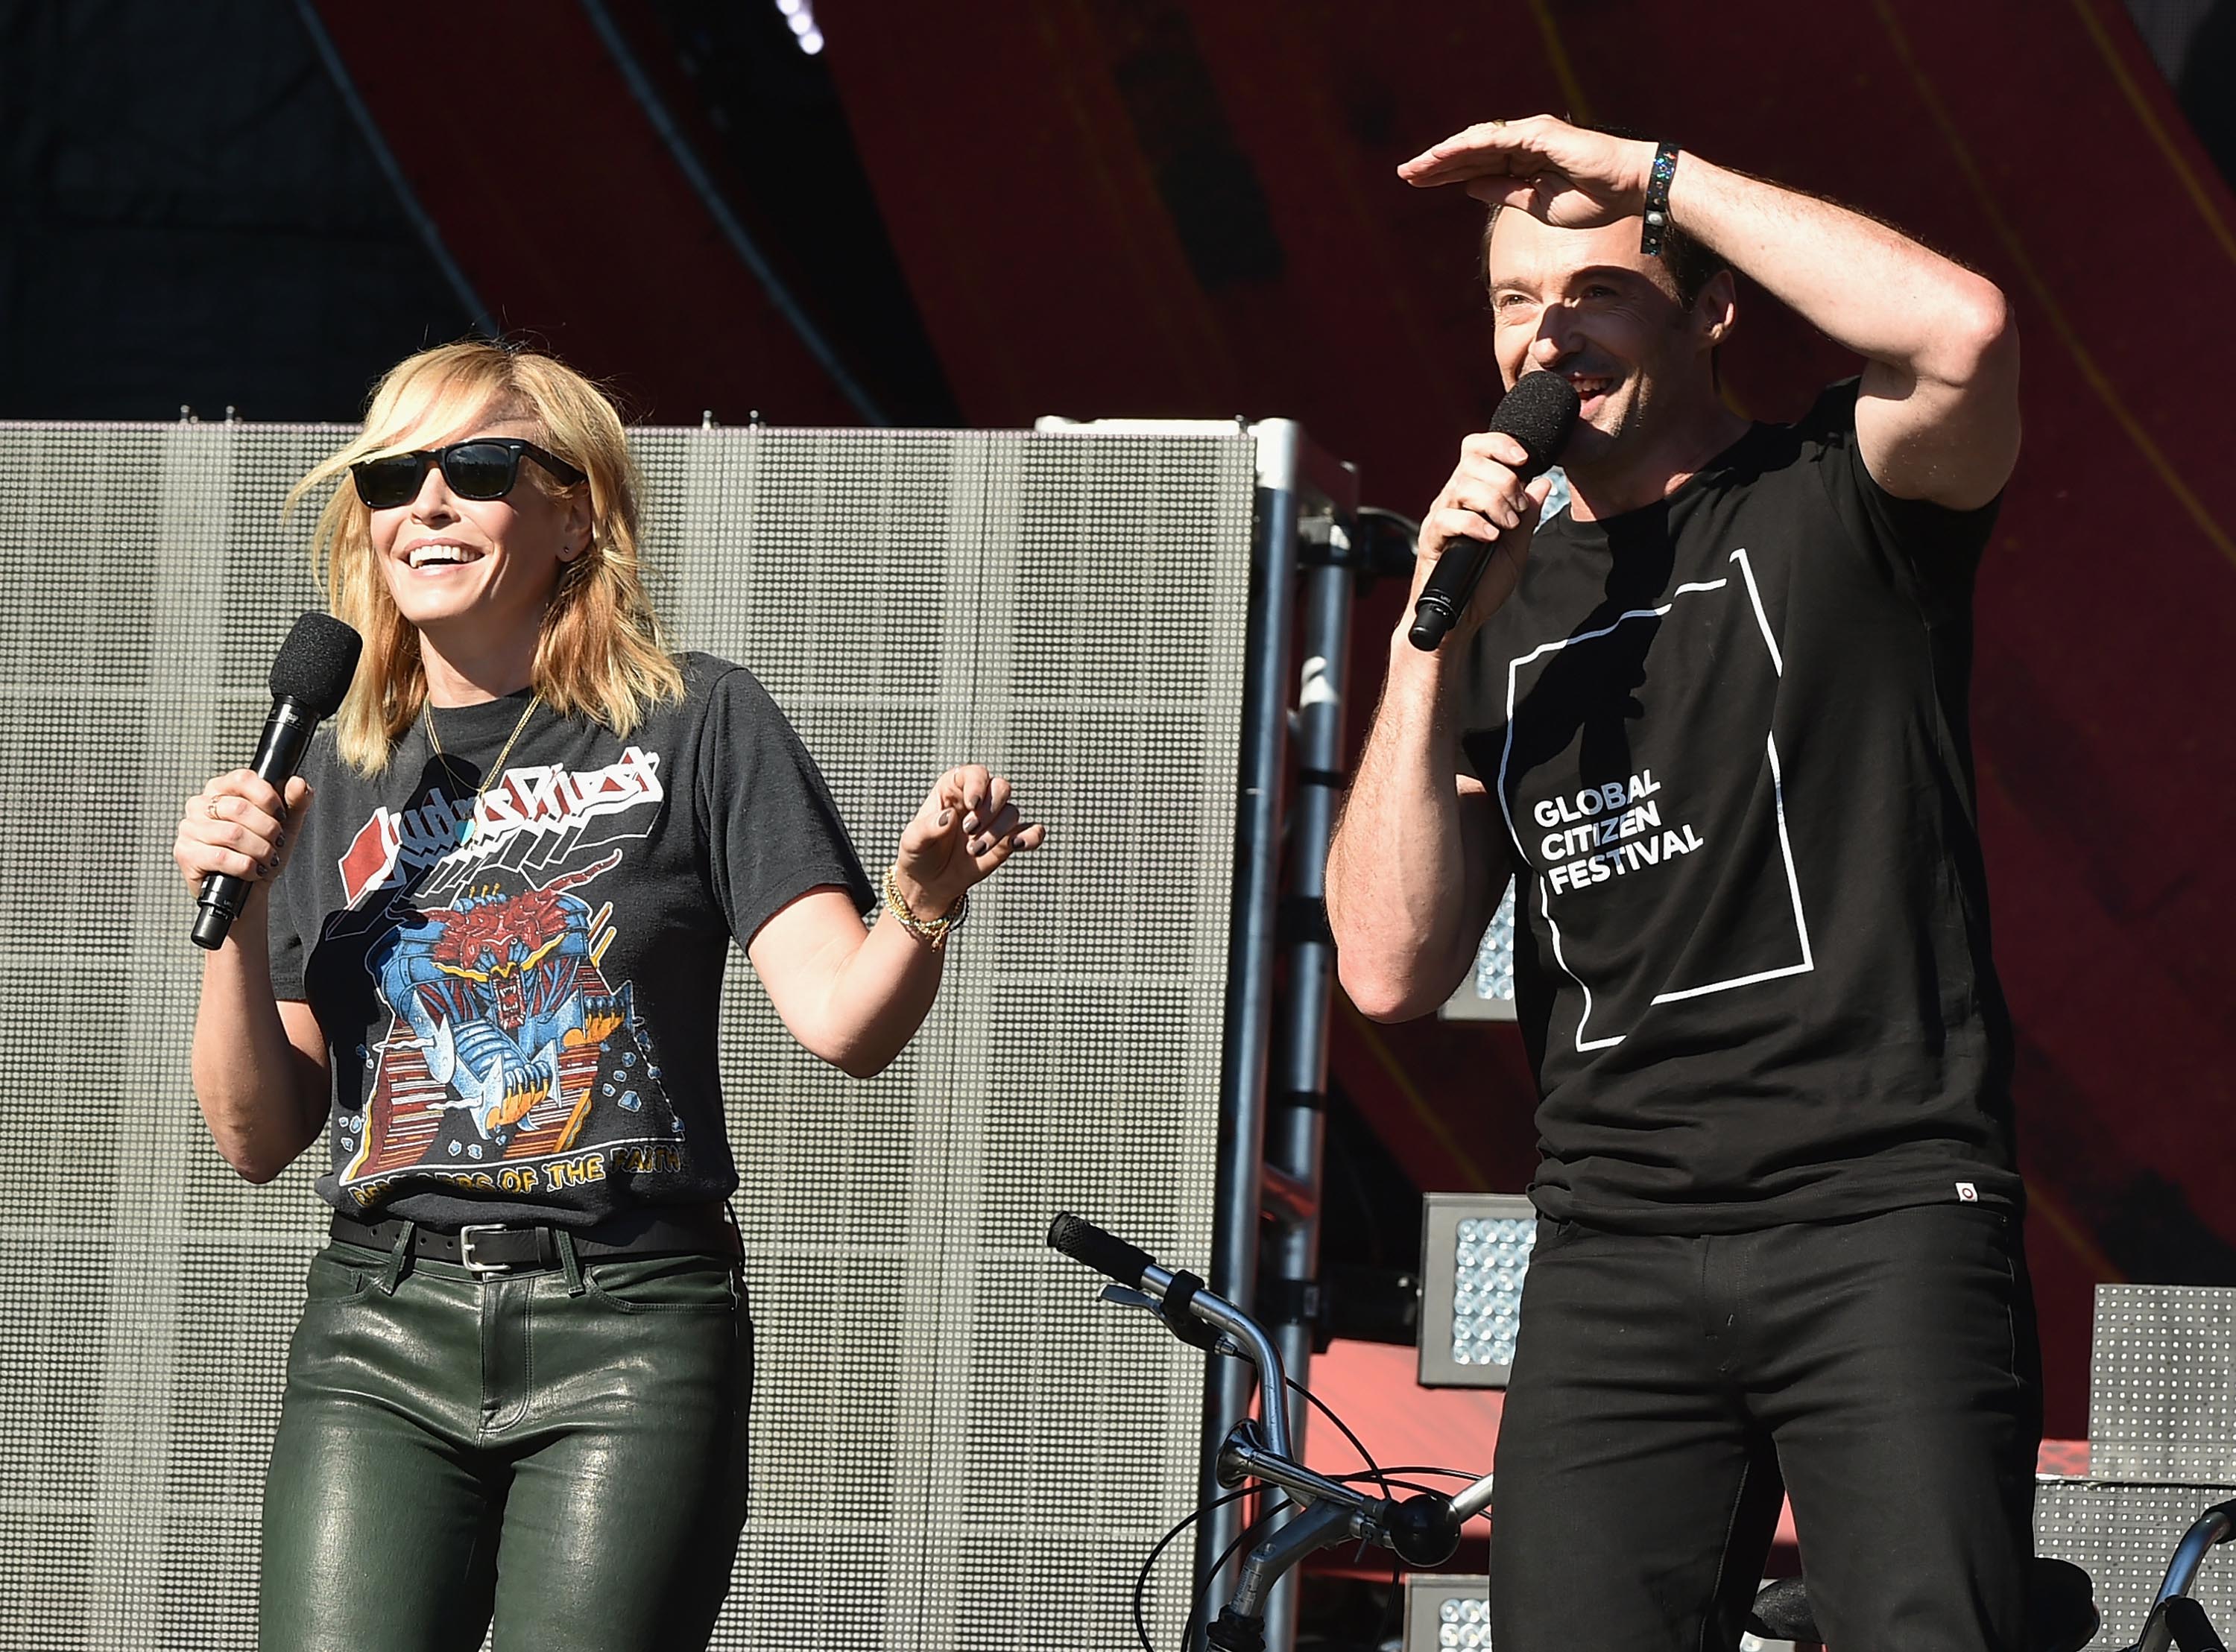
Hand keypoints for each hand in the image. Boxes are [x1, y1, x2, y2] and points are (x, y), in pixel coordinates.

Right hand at [174, 770, 311, 897]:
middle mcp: (200, 805)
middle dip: (268, 830)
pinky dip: (246, 867)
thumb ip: (296, 802)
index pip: (243, 779)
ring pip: (233, 834)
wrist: (249, 891)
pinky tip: (251, 870)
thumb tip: (298, 784)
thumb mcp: (286, 826)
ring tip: (266, 859)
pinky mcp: (186, 853)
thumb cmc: (262, 854)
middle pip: (240, 808)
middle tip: (275, 842)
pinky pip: (221, 857)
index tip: (281, 815)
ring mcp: (189, 829)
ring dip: (260, 850)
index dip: (267, 798)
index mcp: (221, 789)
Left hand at [890, 764, 1046, 917]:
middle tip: (969, 830)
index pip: (974, 774)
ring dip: (997, 832)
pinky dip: (1032, 836)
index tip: (973, 804)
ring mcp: (994, 821)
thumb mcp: (912, 840)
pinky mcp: (1007, 842)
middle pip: (1000, 788)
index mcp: (952, 790)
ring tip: (974, 850)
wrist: (929, 883)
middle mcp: (978, 801)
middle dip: (990, 810)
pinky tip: (1019, 844)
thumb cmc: (919, 854)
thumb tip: (948, 816)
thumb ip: (927, 827)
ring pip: (1012, 812)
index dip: (977, 784)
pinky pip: (1030, 832)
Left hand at [1398, 114, 1654, 229]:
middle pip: (1469, 152)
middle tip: (1403, 174)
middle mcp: (1522, 143)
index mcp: (1522, 162)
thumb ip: (1503, 192)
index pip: (1475, 165)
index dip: (1444, 174)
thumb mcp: (1536, 205)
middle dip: (1435, 165)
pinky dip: (1468, 146)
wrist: (1629, 189)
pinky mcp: (1538, 134)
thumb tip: (1468, 186)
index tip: (1417, 184)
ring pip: (1476, 142)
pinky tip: (1444, 156)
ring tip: (1416, 167)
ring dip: (1444, 155)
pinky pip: (1495, 138)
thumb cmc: (1592, 200)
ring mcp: (1529, 135)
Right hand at [1410, 433, 1557, 642]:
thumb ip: (1529, 514)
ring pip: (1463, 486)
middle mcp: (1453, 499)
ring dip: (1494, 502)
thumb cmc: (1483, 583)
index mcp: (1472, 494)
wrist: (1461, 618)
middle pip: (1472, 461)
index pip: (1477, 448)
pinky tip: (1490, 538)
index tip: (1525, 459)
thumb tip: (1544, 481)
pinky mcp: (1431, 539)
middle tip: (1518, 510)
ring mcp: (1440, 517)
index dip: (1500, 444)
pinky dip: (1475, 524)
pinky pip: (1448, 518)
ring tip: (1506, 526)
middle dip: (1505, 481)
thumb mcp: (1517, 545)